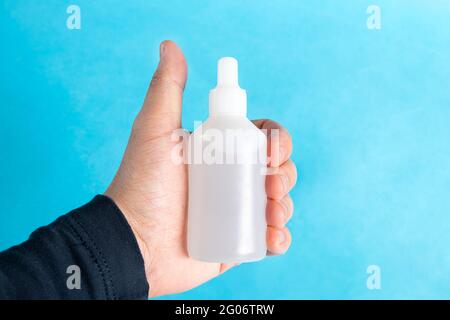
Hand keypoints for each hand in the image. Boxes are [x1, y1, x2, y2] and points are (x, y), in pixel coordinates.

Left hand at [105, 41, 296, 297]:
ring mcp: (236, 212)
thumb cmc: (141, 186)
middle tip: (271, 185)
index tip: (270, 151)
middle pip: (276, 169)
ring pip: (279, 201)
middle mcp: (230, 180)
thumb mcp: (154, 131)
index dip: (276, 140)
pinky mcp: (238, 243)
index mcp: (219, 152)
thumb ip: (167, 89)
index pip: (261, 136)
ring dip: (286, 204)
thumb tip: (170, 45)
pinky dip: (280, 236)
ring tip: (272, 213)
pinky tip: (272, 235)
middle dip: (285, 174)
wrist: (133, 244)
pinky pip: (271, 238)